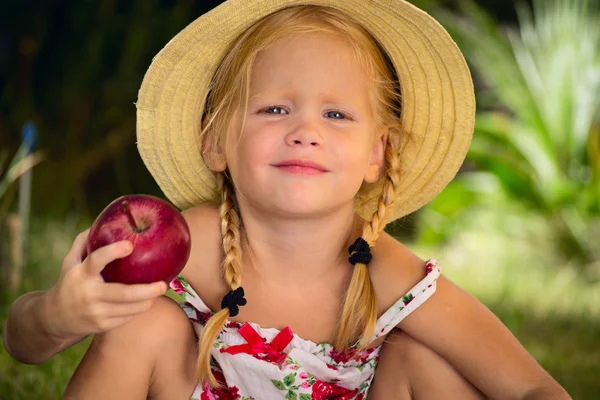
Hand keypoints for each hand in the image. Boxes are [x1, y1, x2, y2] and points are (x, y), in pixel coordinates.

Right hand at [45, 229, 167, 339]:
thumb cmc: (71, 282)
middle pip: (122, 294)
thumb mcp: (71, 262)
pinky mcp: (102, 326)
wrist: (55, 318)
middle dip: (146, 290)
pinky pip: (126, 317)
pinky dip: (137, 309)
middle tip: (163, 284)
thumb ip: (83, 242)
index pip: (96, 261)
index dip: (112, 252)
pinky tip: (144, 301)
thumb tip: (103, 220)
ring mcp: (96, 312)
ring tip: (159, 291)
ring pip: (129, 309)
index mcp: (81, 274)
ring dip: (147, 301)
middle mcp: (89, 294)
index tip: (130, 245)